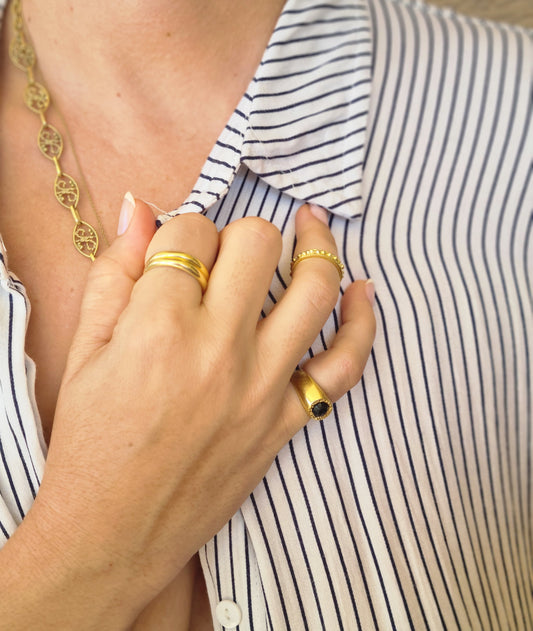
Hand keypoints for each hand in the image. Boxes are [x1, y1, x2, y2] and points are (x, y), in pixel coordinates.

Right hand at [25, 201, 374, 626]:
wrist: (113, 532)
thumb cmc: (89, 443)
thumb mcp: (85, 349)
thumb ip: (114, 270)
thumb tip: (141, 206)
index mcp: (158, 325)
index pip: (190, 231)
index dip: (180, 232)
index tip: (175, 254)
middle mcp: (219, 349)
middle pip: (258, 242)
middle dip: (239, 234)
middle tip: (225, 256)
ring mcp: (262, 386)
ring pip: (315, 287)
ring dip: (317, 246)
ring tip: (312, 226)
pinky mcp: (287, 421)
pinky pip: (344, 366)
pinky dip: (362, 323)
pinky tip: (363, 292)